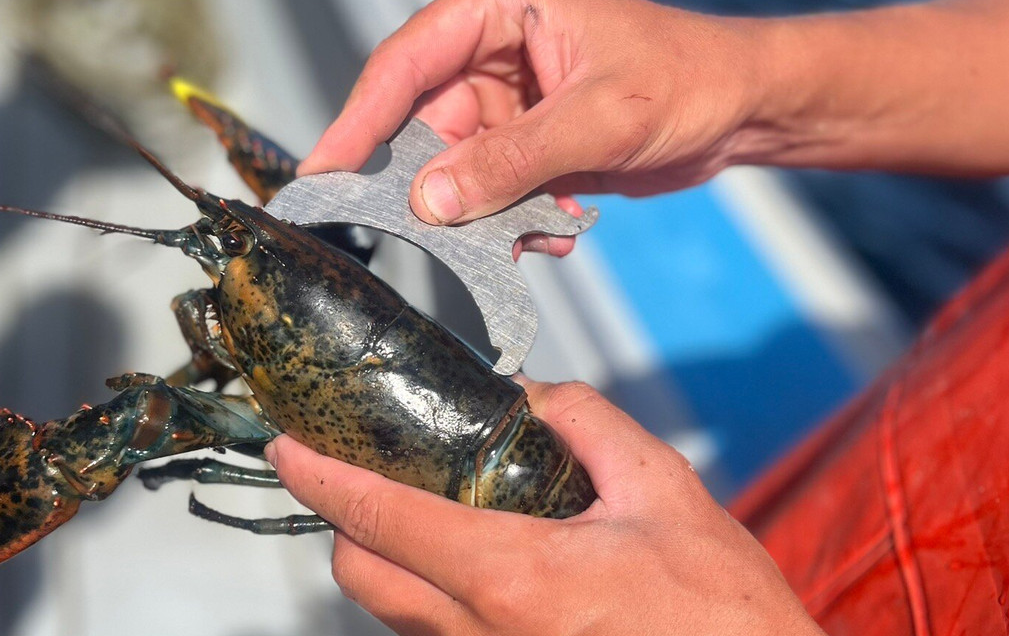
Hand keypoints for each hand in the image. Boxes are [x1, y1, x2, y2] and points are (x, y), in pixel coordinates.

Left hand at [266, 379, 824, 635]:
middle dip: (342, 519)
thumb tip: (527, 395)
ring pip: (391, 612)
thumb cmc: (720, 609)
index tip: (289, 447)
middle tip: (355, 468)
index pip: (383, 519)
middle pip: (362, 575)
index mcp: (515, 577)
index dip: (322, 477)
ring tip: (411, 501)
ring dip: (382, 555)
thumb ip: (585, 421)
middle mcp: (484, 635)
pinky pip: (436, 635)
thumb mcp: (660, 487)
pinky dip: (426, 590)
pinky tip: (468, 553)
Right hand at [301, 0, 771, 254]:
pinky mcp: (519, 138)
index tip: (321, 179)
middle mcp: (485, 46)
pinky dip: (510, 220)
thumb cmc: (684, 82)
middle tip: (435, 241)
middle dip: (430, 189)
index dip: (358, 124)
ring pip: (452, 168)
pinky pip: (486, 188)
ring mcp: (500, 96)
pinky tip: (557, 231)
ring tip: (531, 235)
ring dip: (482, 215)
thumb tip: (427, 202)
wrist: (738, 107)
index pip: (403, 64)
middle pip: (418, 125)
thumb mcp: (600, 121)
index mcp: (496, 4)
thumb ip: (513, 161)